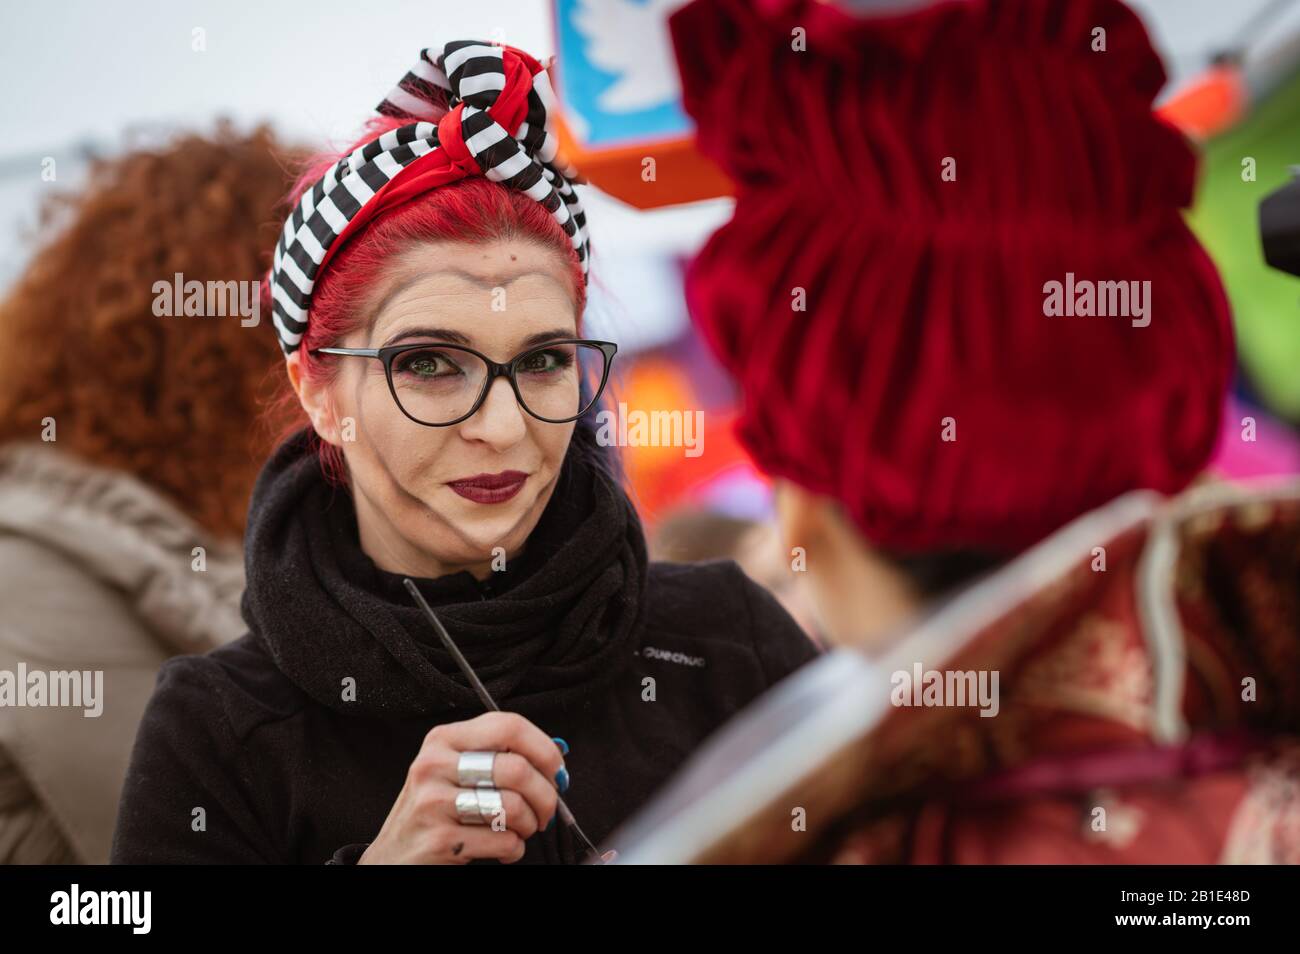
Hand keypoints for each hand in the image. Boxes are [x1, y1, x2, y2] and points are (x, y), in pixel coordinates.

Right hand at [357, 711, 566, 863]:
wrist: (391, 858)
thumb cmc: (431, 811)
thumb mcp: (452, 771)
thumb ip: (497, 756)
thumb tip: (556, 758)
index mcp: (444, 740)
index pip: (508, 726)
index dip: (544, 748)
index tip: (557, 770)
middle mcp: (435, 765)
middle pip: (516, 768)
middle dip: (545, 795)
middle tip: (546, 810)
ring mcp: (434, 803)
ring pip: (513, 806)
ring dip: (529, 825)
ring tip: (519, 830)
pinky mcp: (440, 840)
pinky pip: (503, 841)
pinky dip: (514, 849)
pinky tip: (501, 849)